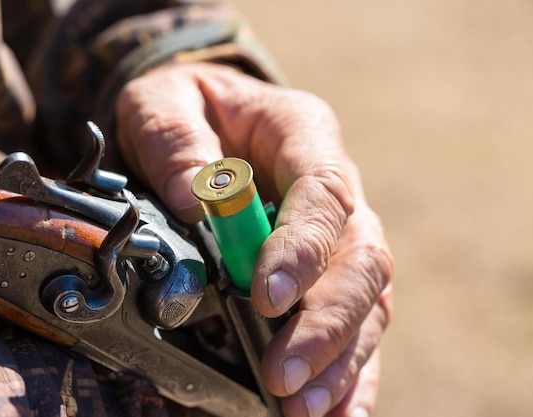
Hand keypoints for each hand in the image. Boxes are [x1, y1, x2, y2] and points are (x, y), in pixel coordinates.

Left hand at [115, 62, 393, 416]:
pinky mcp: (327, 269)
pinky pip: (357, 321)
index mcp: (303, 134)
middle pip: (360, 257)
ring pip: (368, 299)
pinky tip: (336, 411)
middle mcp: (336, 187)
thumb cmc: (189, 106)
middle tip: (283, 373)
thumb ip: (174, 139)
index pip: (323, 192)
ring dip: (340, 357)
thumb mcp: (164, 101)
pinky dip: (350, 369)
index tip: (268, 297)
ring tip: (303, 407)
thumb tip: (193, 199)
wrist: (207, 116)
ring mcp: (337, 232)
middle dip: (326, 321)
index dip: (304, 247)